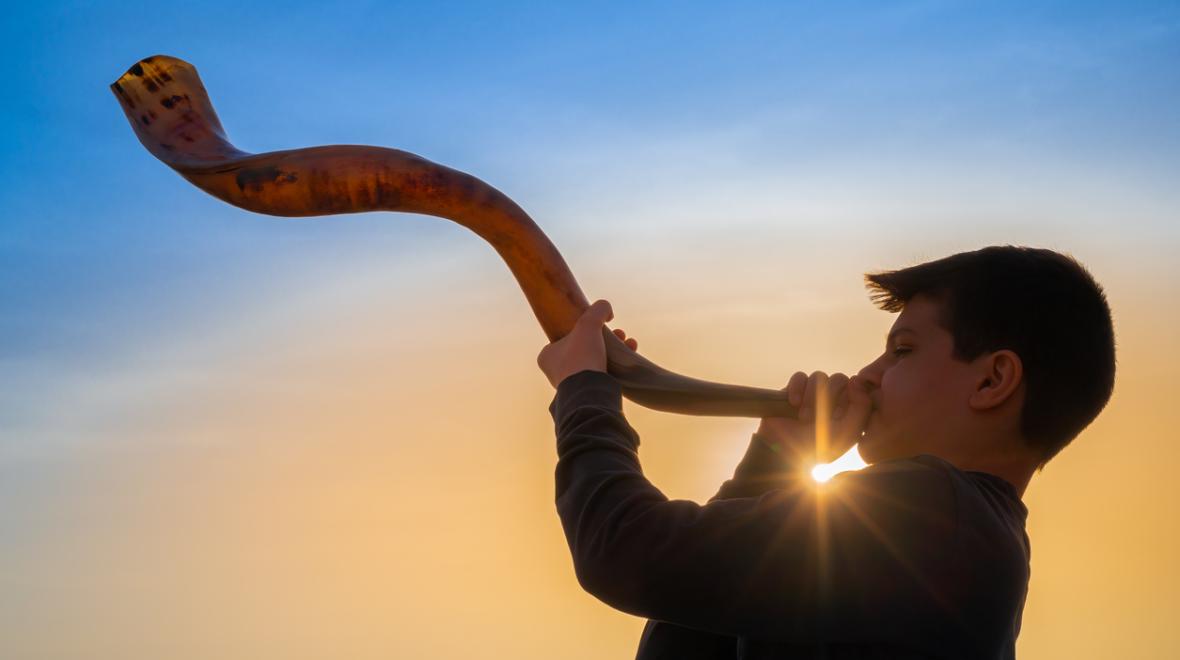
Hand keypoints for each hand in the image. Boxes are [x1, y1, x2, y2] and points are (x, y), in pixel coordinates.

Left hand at [537, 300, 637, 388]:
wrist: (590, 392)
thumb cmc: (582, 357)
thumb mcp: (588, 324)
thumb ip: (597, 310)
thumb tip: (606, 309)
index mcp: (548, 356)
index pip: (566, 336)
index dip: (585, 329)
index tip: (601, 326)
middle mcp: (557, 372)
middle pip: (586, 347)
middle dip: (606, 338)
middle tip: (620, 334)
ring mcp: (573, 384)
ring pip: (597, 360)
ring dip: (615, 350)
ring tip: (629, 343)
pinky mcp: (589, 393)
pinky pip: (604, 374)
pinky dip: (617, 365)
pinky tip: (631, 356)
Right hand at [755, 371, 871, 465]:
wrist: (784, 454)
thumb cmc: (819, 447)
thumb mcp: (848, 433)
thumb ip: (862, 407)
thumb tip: (855, 380)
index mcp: (849, 408)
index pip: (856, 387)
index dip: (847, 400)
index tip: (837, 418)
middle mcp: (833, 398)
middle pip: (838, 379)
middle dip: (828, 399)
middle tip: (817, 420)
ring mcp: (813, 393)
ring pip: (819, 377)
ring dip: (811, 397)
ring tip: (803, 418)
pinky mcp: (794, 390)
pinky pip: (800, 376)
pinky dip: (797, 388)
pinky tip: (793, 403)